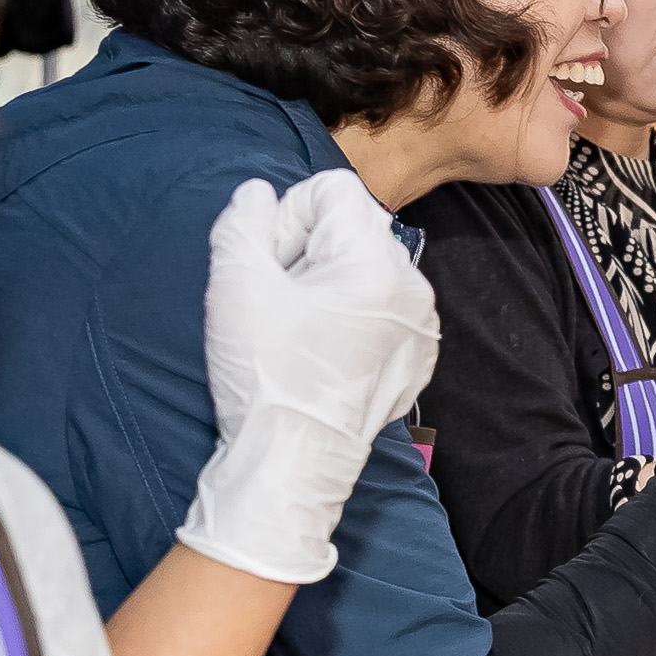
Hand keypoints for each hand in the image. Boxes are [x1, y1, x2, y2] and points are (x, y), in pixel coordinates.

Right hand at [178, 171, 438, 583]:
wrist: (291, 466)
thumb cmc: (263, 377)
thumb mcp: (234, 287)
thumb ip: (242, 223)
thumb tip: (260, 194)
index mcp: (375, 262)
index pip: (331, 190)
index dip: (288, 219)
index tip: (271, 267)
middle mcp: (412, 285)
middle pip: (353, 225)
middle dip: (310, 248)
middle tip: (281, 299)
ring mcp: (422, 322)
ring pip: (369, 263)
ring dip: (331, 280)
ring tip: (301, 328)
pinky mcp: (419, 352)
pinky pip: (385, 304)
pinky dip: (355, 312)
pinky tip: (324, 350)